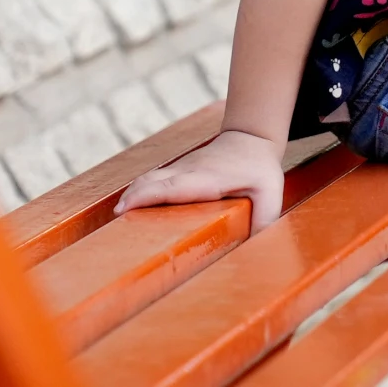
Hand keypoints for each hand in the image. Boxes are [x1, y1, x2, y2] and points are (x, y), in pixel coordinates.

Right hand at [113, 128, 287, 233]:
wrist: (252, 138)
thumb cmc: (260, 169)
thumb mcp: (271, 195)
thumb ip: (264, 221)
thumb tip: (254, 249)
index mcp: (207, 178)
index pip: (171, 186)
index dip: (147, 196)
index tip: (125, 208)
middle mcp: (187, 170)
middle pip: (152, 181)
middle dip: (132, 198)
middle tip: (116, 221)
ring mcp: (180, 168)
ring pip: (148, 178)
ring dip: (132, 195)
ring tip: (118, 218)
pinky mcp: (176, 170)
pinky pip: (153, 179)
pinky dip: (138, 192)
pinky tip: (128, 208)